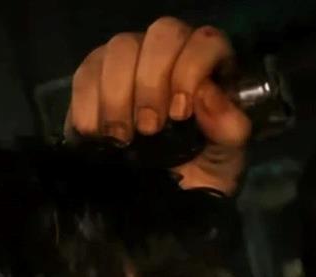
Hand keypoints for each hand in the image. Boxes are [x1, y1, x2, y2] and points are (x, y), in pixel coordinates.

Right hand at [66, 18, 250, 194]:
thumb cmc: (200, 172)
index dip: (190, 70)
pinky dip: (88, 104)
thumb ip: (229, 128)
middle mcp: (172, 54)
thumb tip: (208, 96)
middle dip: (152, 82)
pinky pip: (86, 72)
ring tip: (123, 137)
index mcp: (211, 67)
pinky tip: (97, 134)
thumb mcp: (226, 159)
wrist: (159, 203)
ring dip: (118, 95)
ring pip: (121, 48)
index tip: (180, 114)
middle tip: (150, 128)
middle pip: (162, 34)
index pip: (205, 42)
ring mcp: (132, 60)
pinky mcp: (95, 76)